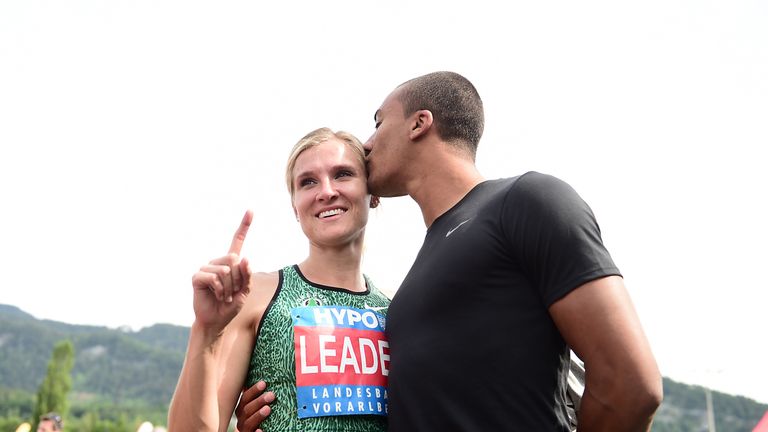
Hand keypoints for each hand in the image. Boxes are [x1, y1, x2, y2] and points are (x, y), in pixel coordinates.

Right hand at [191, 210, 252, 330]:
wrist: (216, 320)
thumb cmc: (231, 305)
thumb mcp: (245, 291)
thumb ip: (247, 276)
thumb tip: (244, 259)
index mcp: (232, 263)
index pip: (237, 241)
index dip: (244, 226)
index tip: (251, 210)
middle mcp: (218, 262)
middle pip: (234, 259)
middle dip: (238, 279)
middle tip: (233, 292)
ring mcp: (207, 269)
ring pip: (225, 270)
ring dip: (229, 287)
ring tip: (225, 296)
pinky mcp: (197, 277)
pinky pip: (213, 277)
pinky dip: (220, 290)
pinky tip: (218, 296)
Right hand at [235, 381, 274, 431]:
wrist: (259, 430)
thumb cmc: (259, 417)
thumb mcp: (257, 407)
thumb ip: (260, 397)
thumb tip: (268, 381)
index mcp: (242, 409)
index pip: (245, 398)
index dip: (253, 390)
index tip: (264, 383)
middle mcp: (241, 419)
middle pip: (246, 409)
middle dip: (258, 401)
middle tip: (271, 395)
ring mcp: (245, 430)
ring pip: (248, 422)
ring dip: (257, 415)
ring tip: (268, 409)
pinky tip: (260, 430)